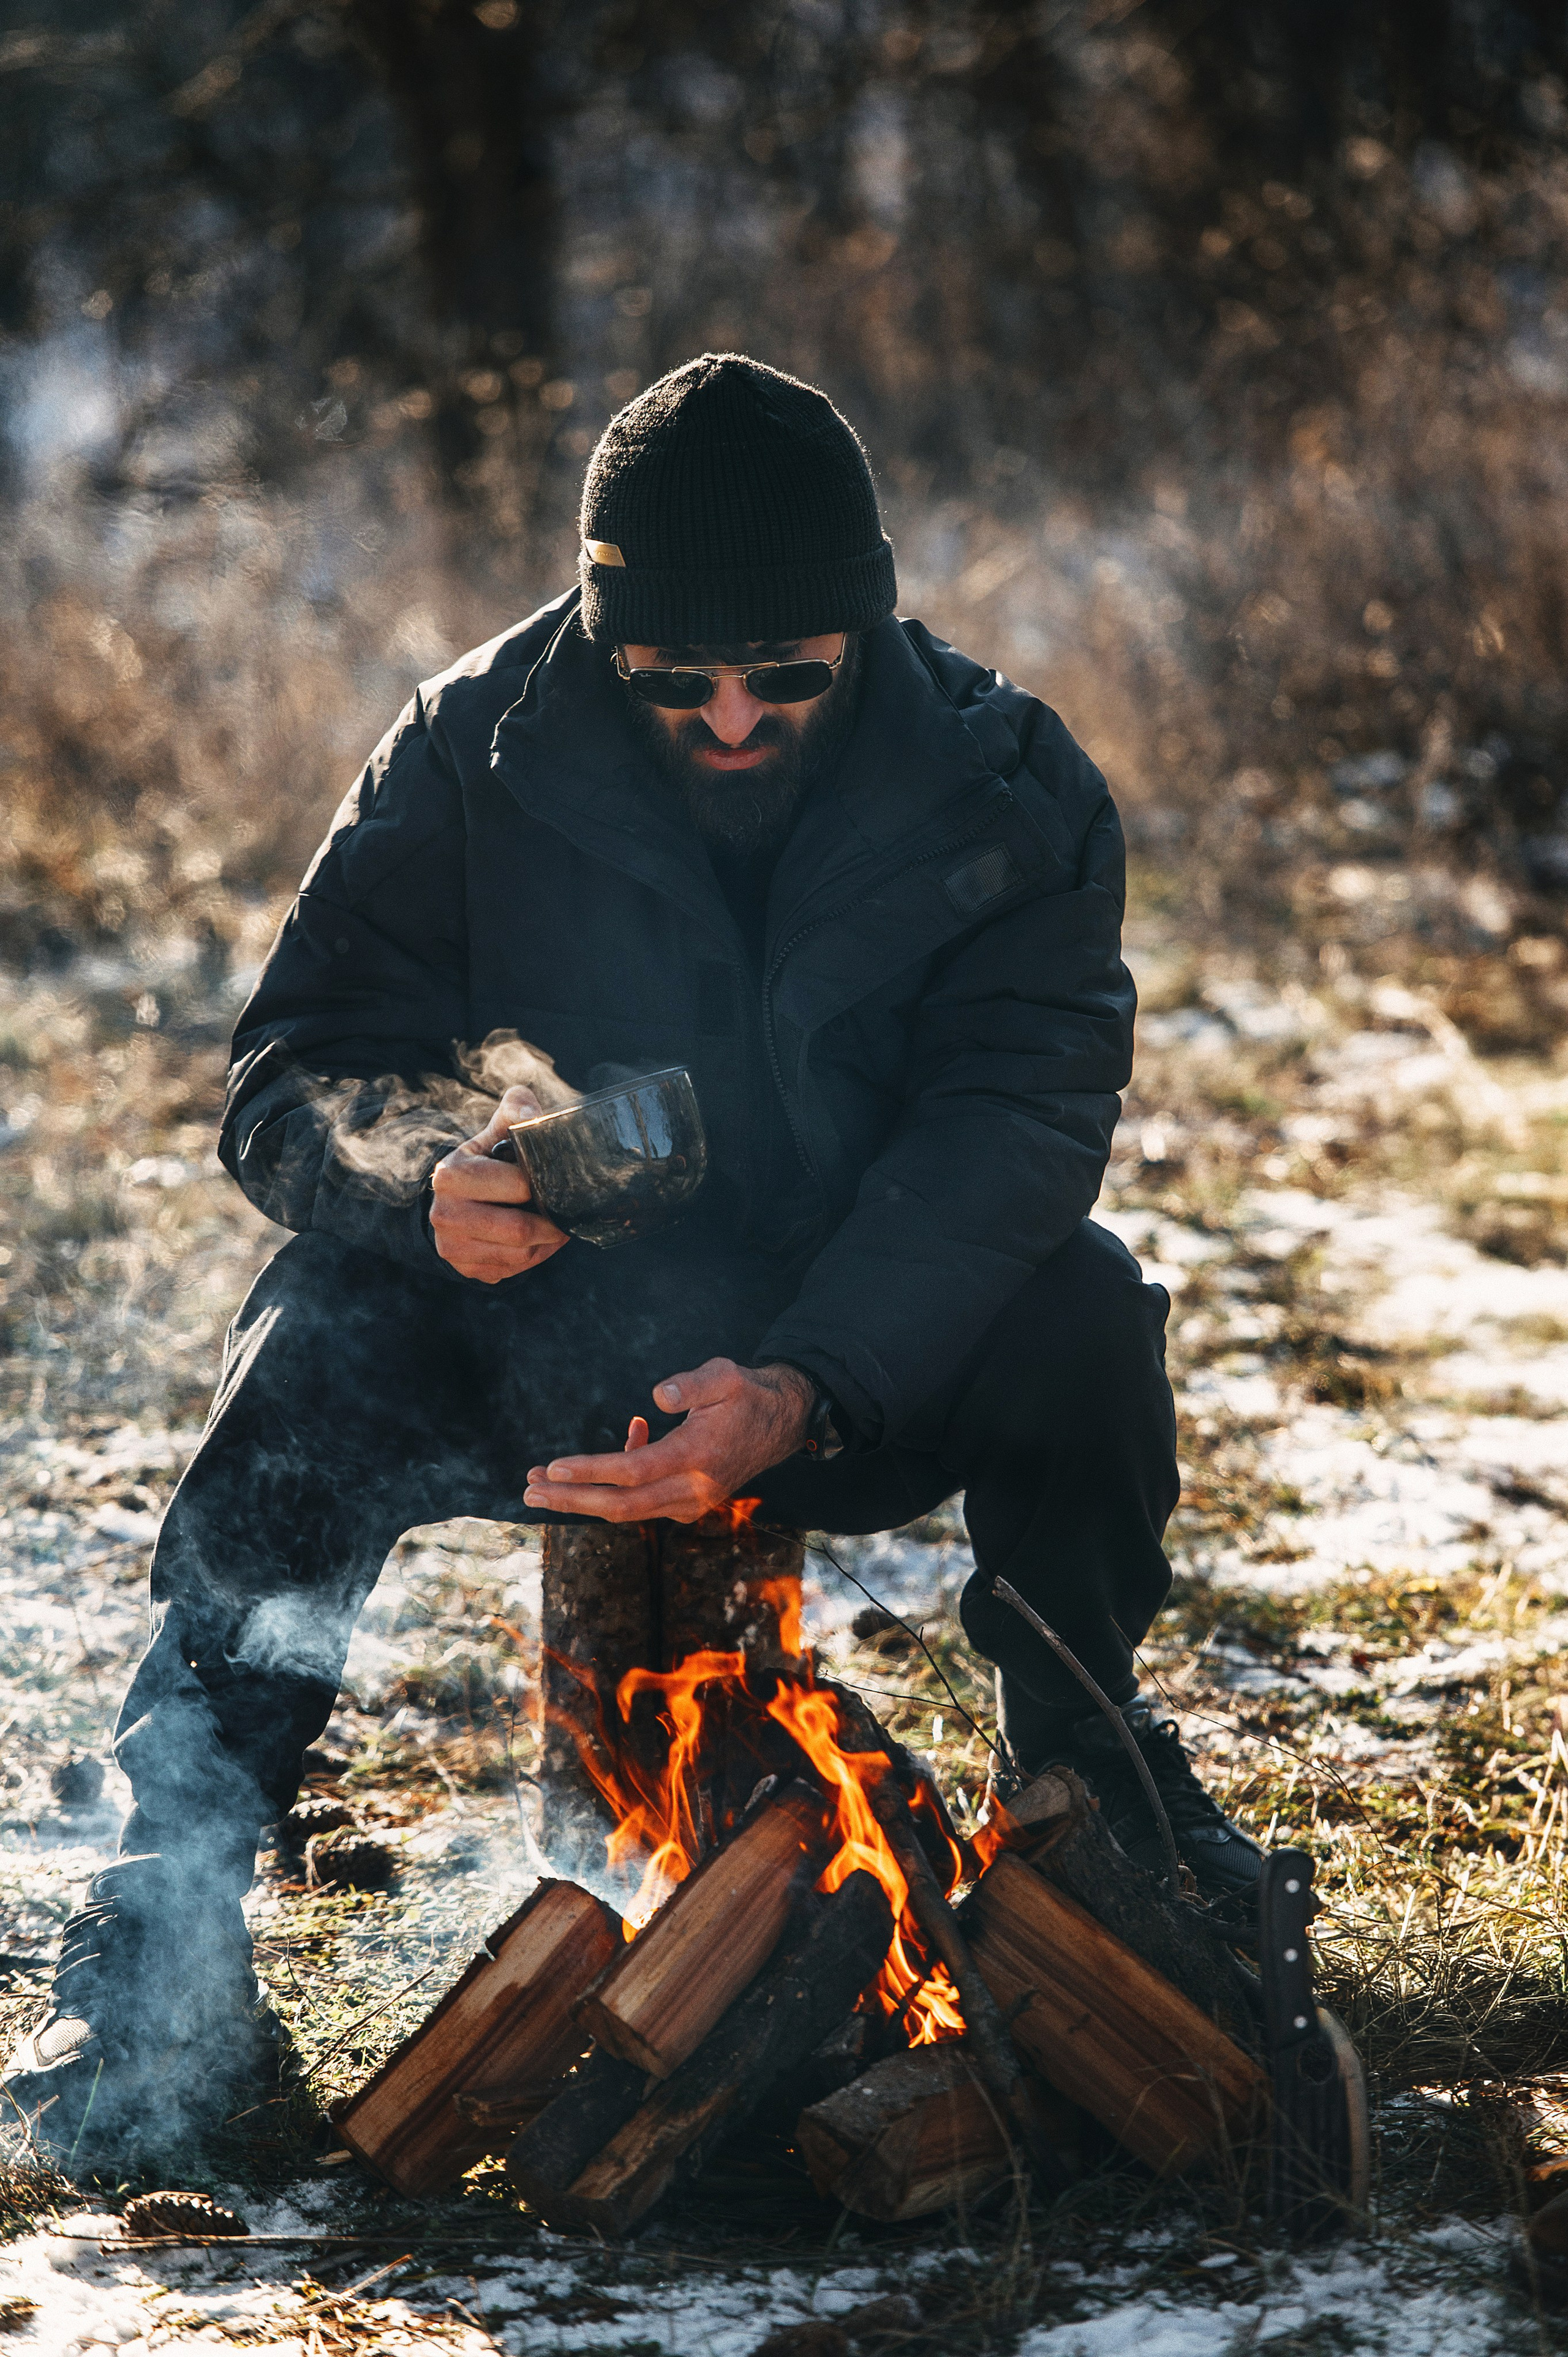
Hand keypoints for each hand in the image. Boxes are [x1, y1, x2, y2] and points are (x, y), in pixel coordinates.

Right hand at [429, 1085, 568, 1282]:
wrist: (458, 1194)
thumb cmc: (488, 1158)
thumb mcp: (498, 1129)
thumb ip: (517, 1110)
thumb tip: (532, 1114)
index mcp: (451, 1175)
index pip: (518, 1187)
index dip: (544, 1185)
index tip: (555, 1181)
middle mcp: (444, 1215)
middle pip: (518, 1230)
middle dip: (551, 1222)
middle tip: (566, 1212)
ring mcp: (451, 1247)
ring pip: (519, 1255)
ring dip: (547, 1242)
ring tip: (555, 1225)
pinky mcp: (465, 1269)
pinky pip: (512, 1270)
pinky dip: (534, 1257)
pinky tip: (538, 1240)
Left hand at [524, 1359, 814, 1523]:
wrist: (781, 1424)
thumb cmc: (746, 1393)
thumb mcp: (724, 1375)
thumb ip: (690, 1385)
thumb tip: (655, 1397)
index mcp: (698, 1456)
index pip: (633, 1472)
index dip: (590, 1472)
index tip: (552, 1468)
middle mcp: (694, 1489)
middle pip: (622, 1505)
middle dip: (572, 1500)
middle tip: (528, 1492)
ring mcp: (692, 1502)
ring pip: (627, 1510)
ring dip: (584, 1498)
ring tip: (542, 1484)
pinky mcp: (689, 1504)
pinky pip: (642, 1501)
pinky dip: (618, 1482)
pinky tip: (627, 1438)